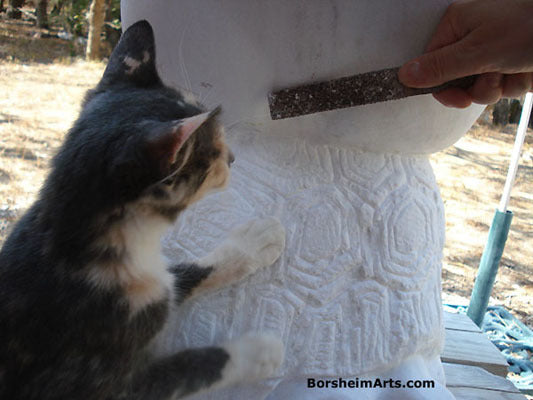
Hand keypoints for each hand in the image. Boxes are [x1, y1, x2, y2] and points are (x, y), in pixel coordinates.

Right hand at [398, 0, 532, 107]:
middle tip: (486, 84)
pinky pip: (496, 87)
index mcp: (457, 24)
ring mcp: (491, 51)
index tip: (454, 97)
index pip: (431, 63)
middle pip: (452, 78)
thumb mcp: (477, 52)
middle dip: (470, 88)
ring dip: (491, 89)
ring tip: (508, 75)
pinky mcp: (508, 64)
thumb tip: (403, 75)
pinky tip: (521, 74)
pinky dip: (509, 87)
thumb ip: (439, 67)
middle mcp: (471, 36)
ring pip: (475, 86)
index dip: (439, 84)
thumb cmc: (527, 30)